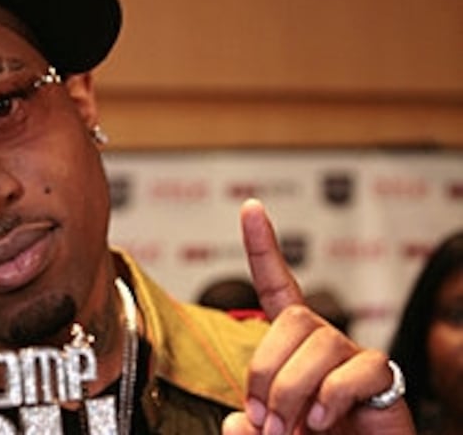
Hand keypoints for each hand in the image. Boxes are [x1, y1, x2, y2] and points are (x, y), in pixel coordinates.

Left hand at [222, 199, 414, 434]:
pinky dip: (332, 396)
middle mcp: (323, 342)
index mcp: (292, 347)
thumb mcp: (269, 433)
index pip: (276, 286)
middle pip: (291, 319)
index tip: (251, 207)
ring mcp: (354, 357)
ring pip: (319, 342)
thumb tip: (234, 422)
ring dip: (294, 391)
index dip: (263, 248)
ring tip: (292, 429)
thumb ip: (248, 427)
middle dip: (266, 371)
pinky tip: (324, 420)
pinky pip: (357, 369)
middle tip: (266, 419)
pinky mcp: (383, 378)